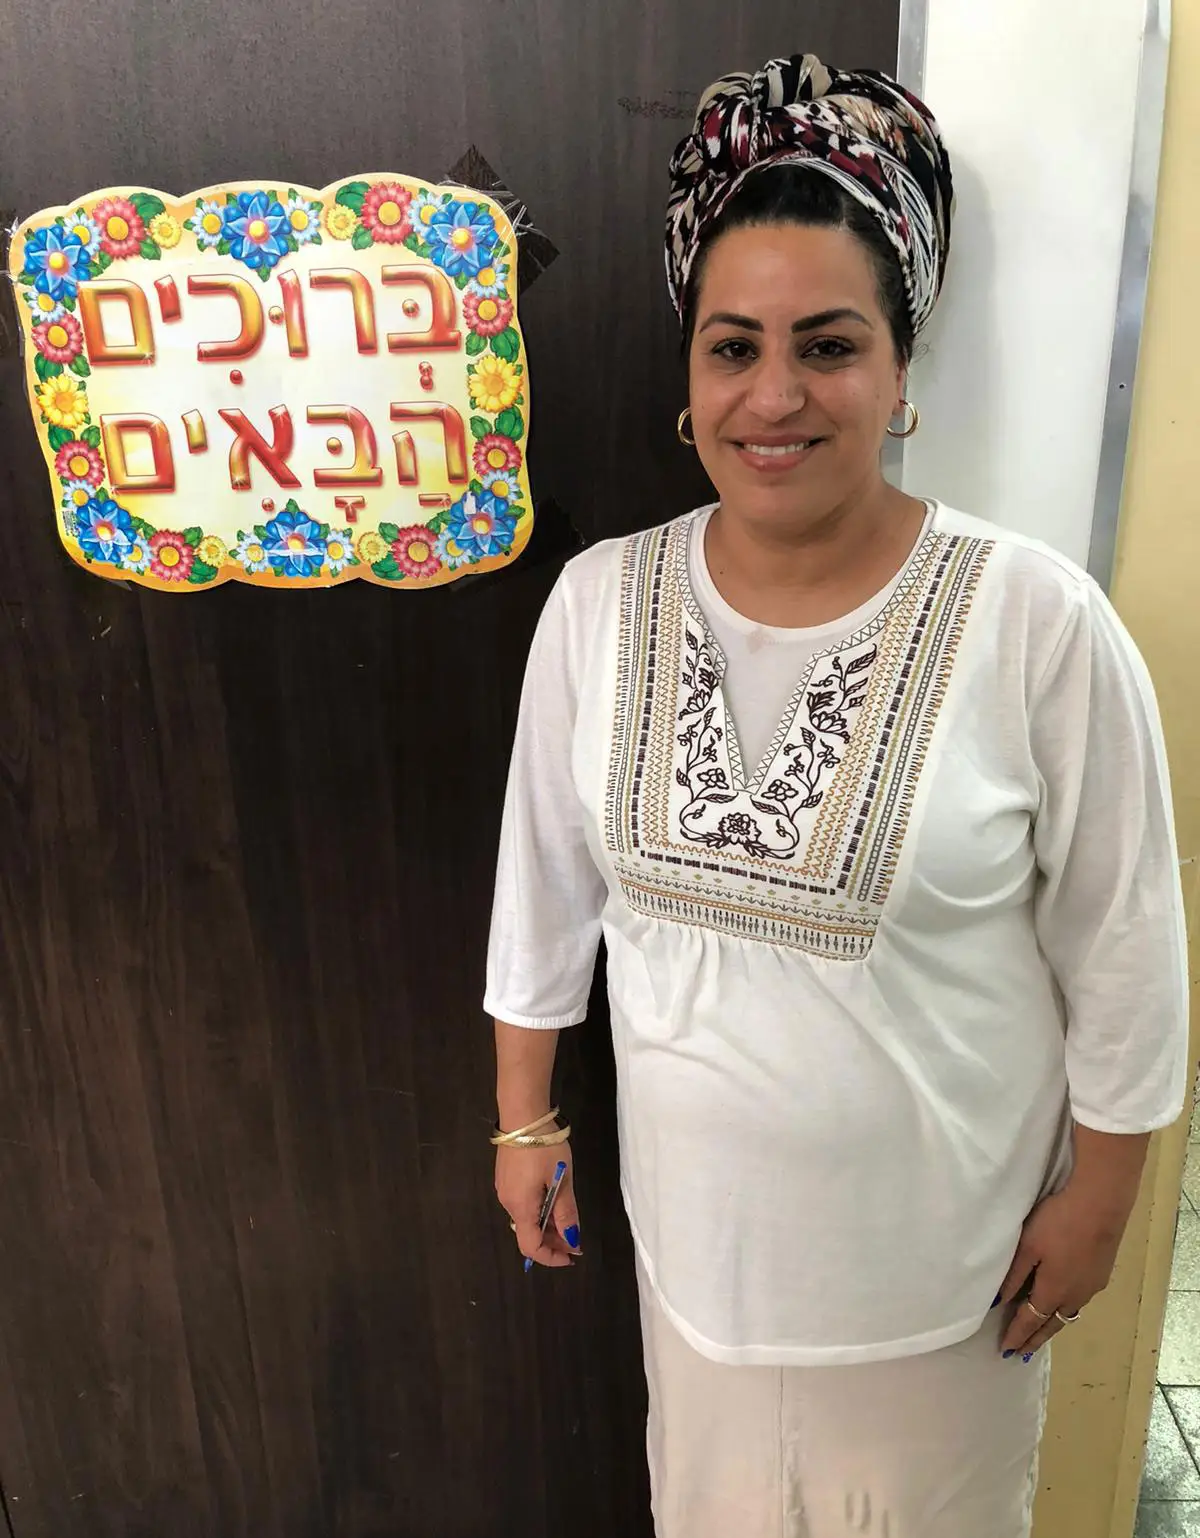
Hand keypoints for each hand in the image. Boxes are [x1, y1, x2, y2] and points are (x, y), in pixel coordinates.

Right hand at [495, 1139, 581, 1269]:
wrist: (523, 1115)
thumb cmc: (544, 1148)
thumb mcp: (562, 1179)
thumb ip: (566, 1212)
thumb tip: (572, 1239)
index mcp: (520, 1207)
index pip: (531, 1247)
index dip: (551, 1257)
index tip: (571, 1256)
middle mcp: (508, 1203)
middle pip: (528, 1233)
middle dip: (553, 1240)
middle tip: (576, 1237)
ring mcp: (504, 1189)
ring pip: (526, 1217)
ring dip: (546, 1224)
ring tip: (568, 1218)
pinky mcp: (506, 1177)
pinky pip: (522, 1203)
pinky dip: (538, 1209)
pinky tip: (552, 1199)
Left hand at [998, 1185, 1124, 1358]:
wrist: (1100, 1206)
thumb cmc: (1058, 1223)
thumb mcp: (1027, 1246)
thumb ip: (1014, 1275)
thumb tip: (999, 1302)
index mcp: (1053, 1291)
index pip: (1031, 1321)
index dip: (1017, 1335)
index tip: (1006, 1350)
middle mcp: (1074, 1296)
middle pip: (1052, 1325)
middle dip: (1035, 1339)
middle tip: (1022, 1353)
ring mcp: (1091, 1287)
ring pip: (1068, 1315)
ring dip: (1052, 1326)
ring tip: (1040, 1334)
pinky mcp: (1101, 1275)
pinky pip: (1079, 1302)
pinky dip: (1065, 1310)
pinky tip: (1063, 1305)